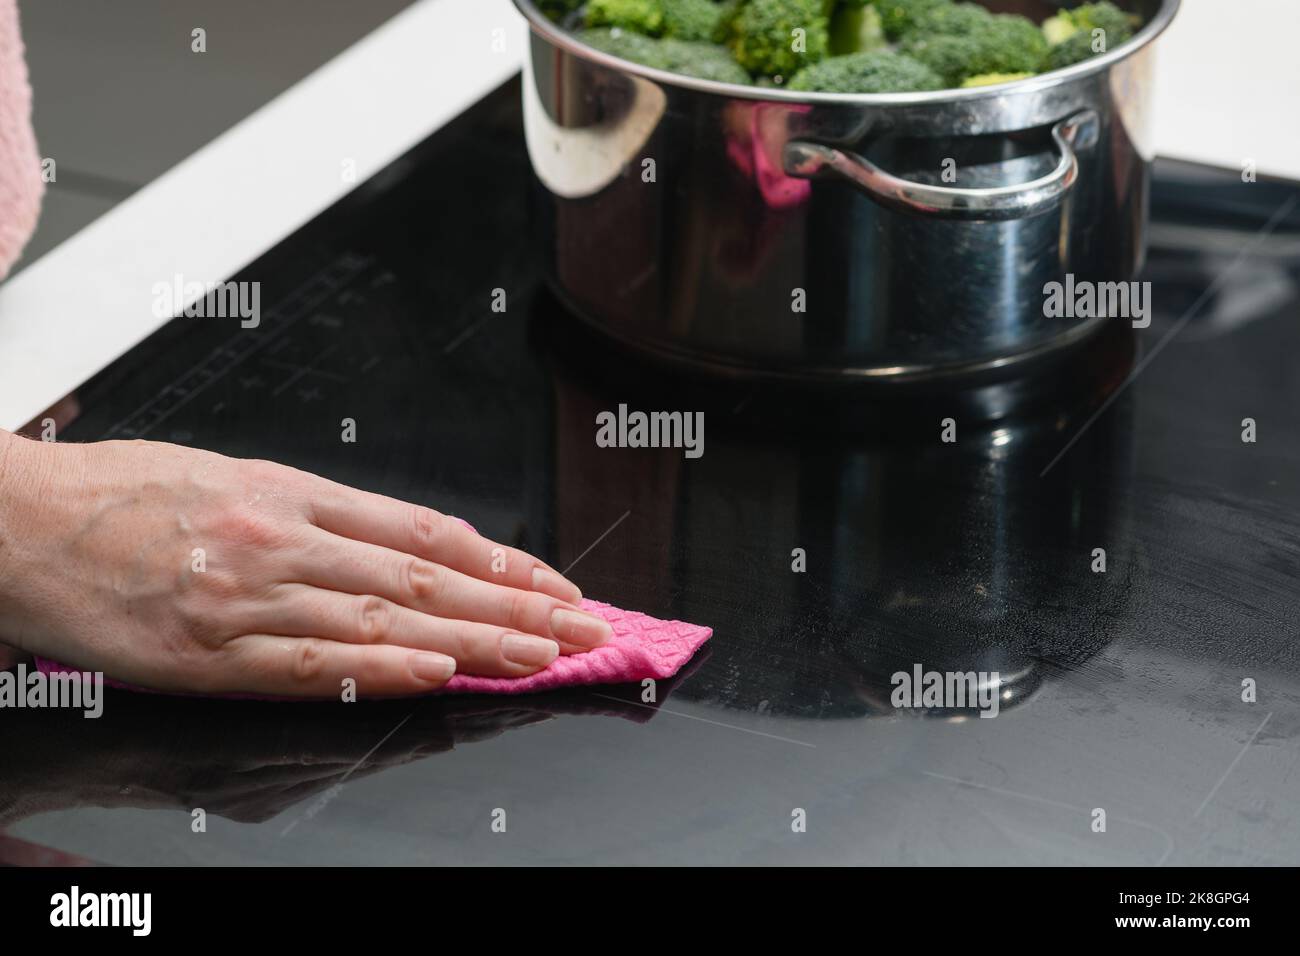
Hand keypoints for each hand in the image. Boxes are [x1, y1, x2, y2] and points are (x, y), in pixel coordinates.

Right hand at [0, 433, 611, 696]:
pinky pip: (310, 662)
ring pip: (386, 616)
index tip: (556, 584)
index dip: (502, 561)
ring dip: (475, 639)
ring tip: (543, 653)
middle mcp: (284, 537)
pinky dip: (381, 666)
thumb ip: (320, 516)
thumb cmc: (123, 498)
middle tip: (584, 625)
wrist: (19, 522)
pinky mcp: (206, 651)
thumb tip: (406, 548)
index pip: (427, 531)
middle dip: (517, 604)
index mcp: (295, 494)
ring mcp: (248, 595)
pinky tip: (439, 673)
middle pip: (426, 574)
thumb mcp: (233, 479)